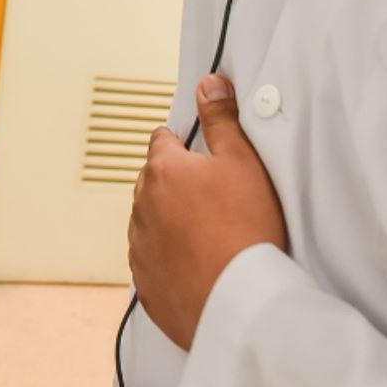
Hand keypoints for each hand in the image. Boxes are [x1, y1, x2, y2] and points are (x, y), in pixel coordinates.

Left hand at [128, 74, 288, 350]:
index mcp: (162, 171)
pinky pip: (152, 263)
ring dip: (169, 222)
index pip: (161, 141)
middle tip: (213, 197)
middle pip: (153, 182)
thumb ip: (221, 120)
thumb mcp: (243, 161)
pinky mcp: (145, 285)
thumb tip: (207, 85)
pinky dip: (169, 260)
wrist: (239, 302)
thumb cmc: (246, 230)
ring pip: (149, 223)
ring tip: (209, 234)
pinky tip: (197, 264)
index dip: (183, 144)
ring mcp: (140, 249)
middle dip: (175, 184)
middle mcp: (141, 207)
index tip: (200, 154)